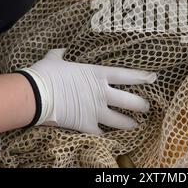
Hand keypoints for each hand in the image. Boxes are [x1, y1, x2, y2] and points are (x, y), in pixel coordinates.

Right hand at [19, 49, 155, 134]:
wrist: (35, 94)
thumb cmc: (46, 74)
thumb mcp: (55, 59)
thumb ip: (61, 54)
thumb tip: (60, 51)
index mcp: (97, 74)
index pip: (127, 75)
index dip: (142, 77)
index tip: (153, 78)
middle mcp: (102, 93)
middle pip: (130, 101)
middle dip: (142, 105)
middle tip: (147, 107)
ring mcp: (96, 111)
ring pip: (121, 121)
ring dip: (130, 123)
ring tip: (136, 125)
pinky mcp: (86, 125)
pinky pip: (102, 133)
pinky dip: (106, 135)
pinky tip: (110, 137)